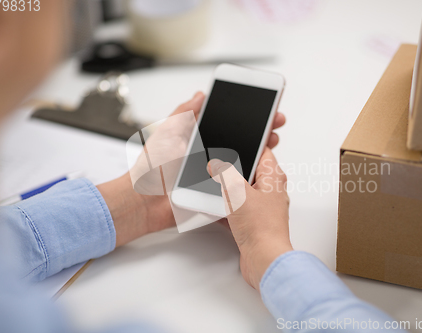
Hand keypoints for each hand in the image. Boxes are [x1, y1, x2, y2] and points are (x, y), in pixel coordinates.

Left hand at [98, 92, 286, 246]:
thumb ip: (184, 113)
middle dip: (260, 131)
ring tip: (272, 141)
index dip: (245, 117)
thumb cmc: (153, 168)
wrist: (146, 202)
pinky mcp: (218, 193)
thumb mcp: (167, 132)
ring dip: (261, 153)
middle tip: (274, 123)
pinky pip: (238, 185)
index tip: (261, 108)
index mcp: (198, 139)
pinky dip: (252, 178)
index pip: (228, 124)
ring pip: (244, 162)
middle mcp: (209, 156)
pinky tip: (264, 168)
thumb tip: (200, 95)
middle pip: (241, 141)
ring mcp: (215, 175)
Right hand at [207, 148, 292, 289]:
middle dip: (232, 169)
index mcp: (273, 177)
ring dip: (227, 191)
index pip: (263, 151)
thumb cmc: (260, 227)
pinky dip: (225, 209)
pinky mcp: (254, 223)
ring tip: (213, 188)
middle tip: (218, 165)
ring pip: (242, 192)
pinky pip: (237, 210)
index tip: (234, 141)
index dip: (248, 144)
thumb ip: (224, 173)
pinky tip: (213, 210)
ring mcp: (263, 208)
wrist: (264, 259)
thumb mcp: (237, 191)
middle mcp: (271, 191)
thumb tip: (216, 164)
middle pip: (250, 171)